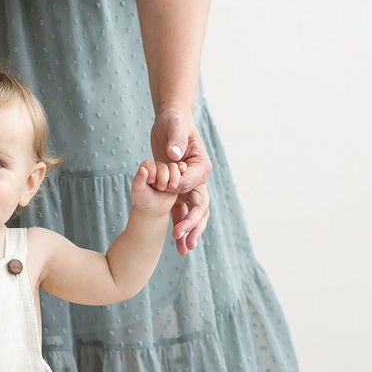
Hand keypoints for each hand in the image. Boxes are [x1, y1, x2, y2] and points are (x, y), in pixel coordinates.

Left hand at [131, 159, 185, 218]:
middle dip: (163, 178)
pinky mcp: (176, 177)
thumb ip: (139, 179)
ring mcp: (167, 171)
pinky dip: (181, 176)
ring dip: (173, 178)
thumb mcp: (138, 191)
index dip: (152, 174)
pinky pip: (181, 172)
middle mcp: (156, 167)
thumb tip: (142, 169)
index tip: (150, 183)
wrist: (153, 210)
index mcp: (145, 167)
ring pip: (174, 168)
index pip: (151, 164)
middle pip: (163, 166)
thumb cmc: (143, 200)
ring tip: (169, 188)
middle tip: (160, 188)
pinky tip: (178, 183)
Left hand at [150, 106, 211, 255]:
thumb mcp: (175, 126)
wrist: (171, 124)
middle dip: (192, 222)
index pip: (193, 182)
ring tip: (184, 249)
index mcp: (200, 165)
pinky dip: (180, 227)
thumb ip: (176, 139)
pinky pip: (181, 212)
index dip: (181, 189)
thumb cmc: (174, 122)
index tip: (170, 191)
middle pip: (200, 205)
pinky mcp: (178, 192)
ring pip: (193, 213)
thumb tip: (176, 154)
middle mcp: (198, 179)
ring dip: (190, 231)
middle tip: (182, 237)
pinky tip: (178, 244)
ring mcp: (189, 188)